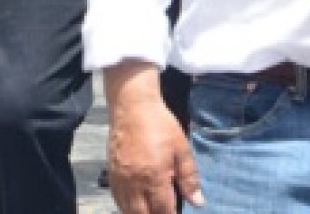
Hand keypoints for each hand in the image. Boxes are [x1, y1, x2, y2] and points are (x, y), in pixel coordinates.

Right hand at [106, 65, 203, 211]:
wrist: (132, 106)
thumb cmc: (161, 124)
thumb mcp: (182, 149)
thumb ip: (189, 178)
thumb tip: (198, 202)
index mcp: (154, 177)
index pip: (163, 211)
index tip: (177, 213)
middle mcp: (134, 183)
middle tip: (165, 210)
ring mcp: (120, 180)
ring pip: (128, 211)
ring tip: (152, 208)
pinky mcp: (111, 174)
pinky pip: (117, 200)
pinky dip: (127, 207)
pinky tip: (137, 204)